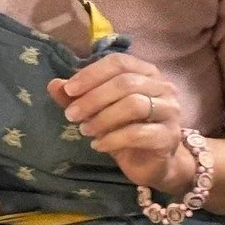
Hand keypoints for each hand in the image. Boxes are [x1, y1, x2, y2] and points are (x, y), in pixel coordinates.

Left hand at [48, 54, 189, 192]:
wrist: (150, 162)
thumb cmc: (123, 129)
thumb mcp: (96, 111)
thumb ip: (77, 97)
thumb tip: (54, 84)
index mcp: (145, 73)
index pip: (119, 62)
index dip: (91, 74)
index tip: (69, 90)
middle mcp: (163, 87)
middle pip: (125, 83)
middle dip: (92, 98)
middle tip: (71, 115)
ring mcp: (170, 111)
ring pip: (134, 105)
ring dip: (102, 118)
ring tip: (84, 130)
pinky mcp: (169, 136)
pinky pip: (138, 133)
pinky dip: (112, 139)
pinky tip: (98, 145)